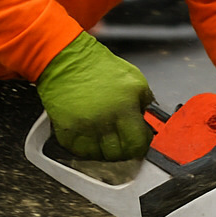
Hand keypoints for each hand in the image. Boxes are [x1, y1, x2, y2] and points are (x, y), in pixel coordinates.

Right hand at [36, 32, 154, 160]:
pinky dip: (86, 148)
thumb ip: (146, 103)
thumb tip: (149, 122)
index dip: (142, 144)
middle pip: (118, 154)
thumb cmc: (100, 67)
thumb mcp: (135, 79)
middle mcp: (103, 121)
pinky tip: (91, 136)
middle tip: (124, 139)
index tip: (141, 140)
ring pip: (99, 156)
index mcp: (124, 108)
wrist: (68, 60)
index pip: (137, 143)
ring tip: (107, 136)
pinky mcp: (66, 130)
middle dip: (125, 149)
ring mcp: (83, 127)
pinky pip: (79, 151)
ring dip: (105, 150)